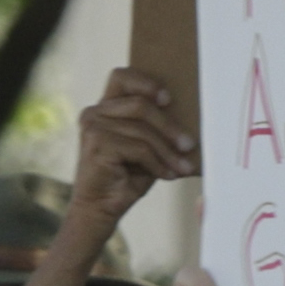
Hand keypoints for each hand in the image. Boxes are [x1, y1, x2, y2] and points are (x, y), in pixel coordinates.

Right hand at [64, 67, 195, 223]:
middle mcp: (94, 113)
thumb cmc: (126, 176)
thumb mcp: (144, 145)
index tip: (168, 100)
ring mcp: (92, 128)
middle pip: (140, 105)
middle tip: (189, 145)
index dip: (146, 83)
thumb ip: (155, 127)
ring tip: (182, 166)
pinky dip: (157, 164)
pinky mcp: (97, 145)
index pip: (122, 77)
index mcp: (105, 107)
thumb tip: (191, 117)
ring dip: (167, 151)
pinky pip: (139, 149)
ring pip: (143, 131)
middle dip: (169, 126)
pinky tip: (167, 175)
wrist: (100, 208)